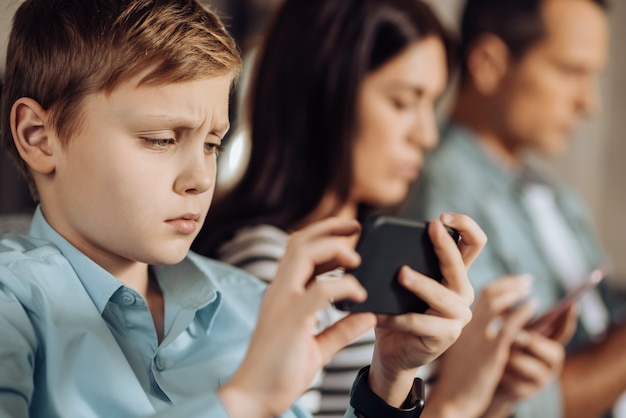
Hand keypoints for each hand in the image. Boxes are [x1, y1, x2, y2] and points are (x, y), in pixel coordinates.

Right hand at [219, 218, 376, 416]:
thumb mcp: (318, 347)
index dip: (323, 235)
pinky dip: (343, 286)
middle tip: (357, 226)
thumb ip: (341, 329)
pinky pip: (319, 291)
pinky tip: (360, 295)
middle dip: (329, 228)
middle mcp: (279, 292)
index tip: (349, 232)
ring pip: (303, 255)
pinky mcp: (291, 321)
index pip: (297, 250)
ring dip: (333, 249)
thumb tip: (368, 315)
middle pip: (299, 242)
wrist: (253, 398)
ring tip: (357, 258)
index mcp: (282, 294)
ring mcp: (282, 304)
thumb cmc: (279, 373)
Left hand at [368, 213, 484, 406]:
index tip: (441, 218)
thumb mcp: (400, 282)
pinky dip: (396, 318)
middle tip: (431, 228)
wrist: (392, 351)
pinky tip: (377, 314)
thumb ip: (401, 260)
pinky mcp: (445, 337)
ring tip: (401, 274)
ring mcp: (457, 316)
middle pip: (460, 264)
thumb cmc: (396, 310)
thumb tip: (379, 237)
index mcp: (454, 273)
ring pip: (442, 295)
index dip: (465, 225)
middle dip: (445, 244)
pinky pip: (419, 323)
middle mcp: (462, 292)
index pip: (473, 242)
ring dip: (421, 283)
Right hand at [423, 275, 536, 417]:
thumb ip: (470, 331)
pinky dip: (522, 311)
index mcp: (456, 322)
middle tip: (526, 280)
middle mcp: (465, 324)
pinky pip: (509, 325)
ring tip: (530, 289)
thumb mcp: (459, 347)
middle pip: (488, 293)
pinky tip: (532, 306)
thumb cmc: (456, 376)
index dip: (498, 283)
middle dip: (510, 282)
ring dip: (516, 291)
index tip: (513, 281)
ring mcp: (478, 337)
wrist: (451, 399)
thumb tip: (484, 320)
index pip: (477, 294)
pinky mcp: (491, 352)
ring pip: (497, 303)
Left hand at [483, 304, 575, 417]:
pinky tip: (492, 370)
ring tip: (496, 353)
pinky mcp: (524, 392)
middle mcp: (550, 362)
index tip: (573, 303)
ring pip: (529, 365)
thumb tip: (519, 312)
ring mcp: (540, 380)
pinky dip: (500, 372)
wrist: (486, 381)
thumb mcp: (510, 334)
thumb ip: (519, 324)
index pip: (563, 330)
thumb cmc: (500, 350)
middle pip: (553, 352)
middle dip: (533, 342)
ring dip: (510, 357)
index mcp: (548, 344)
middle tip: (515, 335)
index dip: (569, 318)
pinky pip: (513, 380)